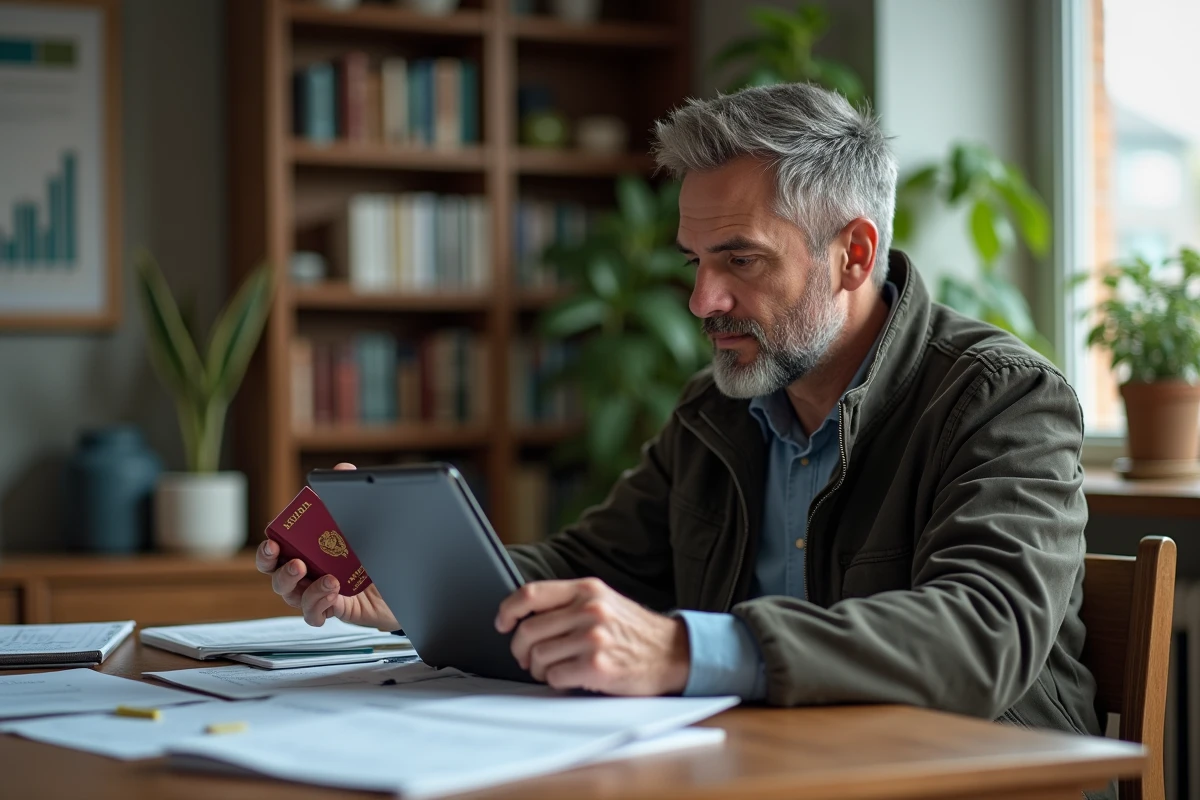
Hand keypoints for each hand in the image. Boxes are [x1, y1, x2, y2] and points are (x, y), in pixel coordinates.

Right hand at [255, 462, 399, 631]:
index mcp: (308, 550)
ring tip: (328, 578)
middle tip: (296, 563)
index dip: (268, 550)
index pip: (276, 552)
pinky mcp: (337, 610)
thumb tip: (342, 469)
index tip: (273, 541)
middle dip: (279, 571)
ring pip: (294, 598)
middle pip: (277, 578)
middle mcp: (309, 573)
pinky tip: (332, 594)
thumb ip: (350, 493)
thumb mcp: (365, 518)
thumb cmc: (379, 545)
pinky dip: (319, 605)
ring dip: (305, 588)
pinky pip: (315, 615)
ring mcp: (321, 594)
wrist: (410, 574)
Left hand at [495, 578, 689, 695]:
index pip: (531, 593)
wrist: (674, 653)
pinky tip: (570, 679)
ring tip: (553, 670)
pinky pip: (555, 677)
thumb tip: (524, 615)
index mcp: (587, 589)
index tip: (502, 624)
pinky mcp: (597, 667)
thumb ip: (570, 602)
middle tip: (527, 659)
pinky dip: (556, 682)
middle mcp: (589, 609)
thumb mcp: (604, 601)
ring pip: (539, 656)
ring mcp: (593, 638)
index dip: (508, 610)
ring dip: (539, 669)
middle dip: (520, 649)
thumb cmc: (633, 631)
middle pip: (529, 630)